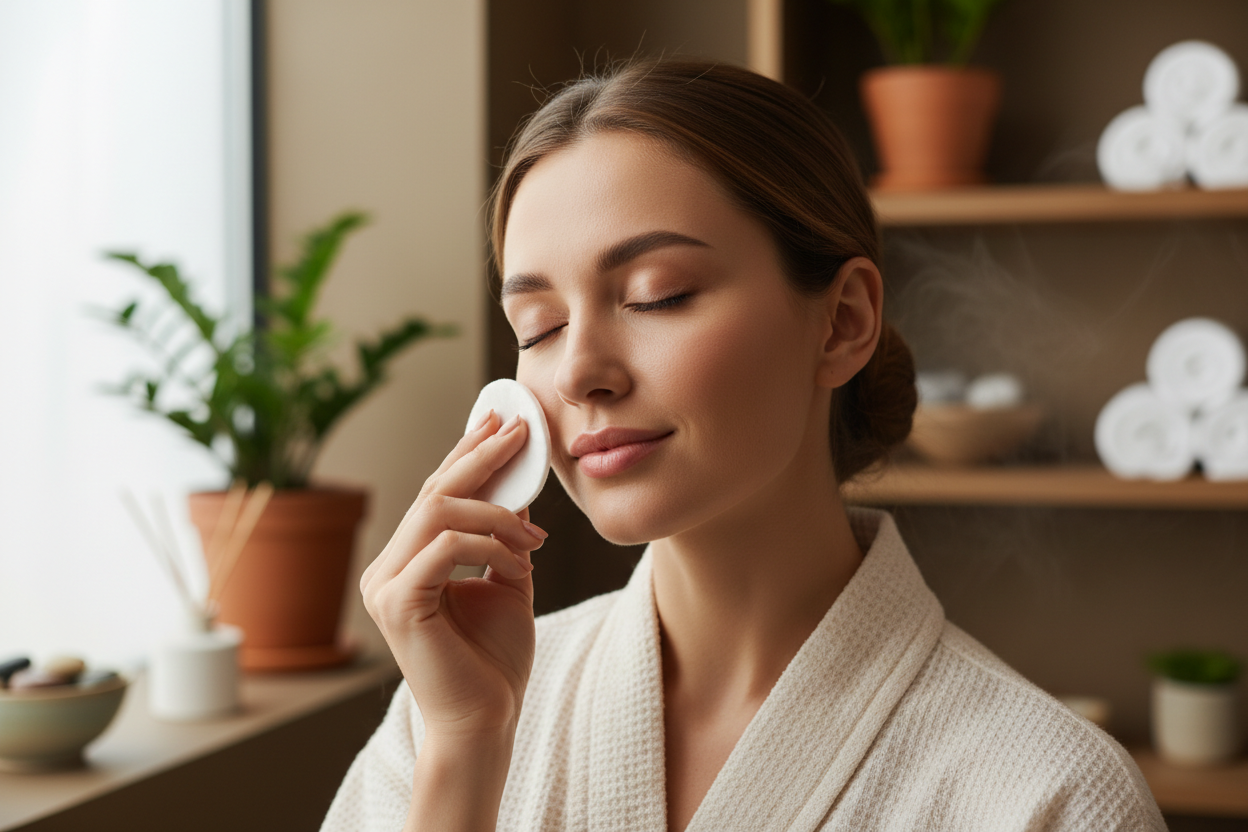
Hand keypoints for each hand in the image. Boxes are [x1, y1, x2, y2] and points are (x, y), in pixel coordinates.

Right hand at [361, 410, 545, 739]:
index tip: (500, 422)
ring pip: (437, 512)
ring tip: (533, 533)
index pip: (434, 494)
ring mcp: (385, 585)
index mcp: (407, 563)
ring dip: (495, 512)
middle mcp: (386, 569)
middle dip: (479, 456)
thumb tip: (518, 491)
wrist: (487, 719)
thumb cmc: (495, 660)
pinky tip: (519, 561)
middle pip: (432, 492)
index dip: (466, 454)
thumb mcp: (508, 584)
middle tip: (517, 431)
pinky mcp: (397, 602)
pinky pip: (445, 547)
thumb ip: (506, 540)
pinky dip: (489, 545)